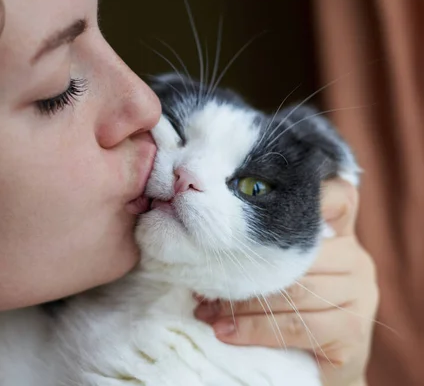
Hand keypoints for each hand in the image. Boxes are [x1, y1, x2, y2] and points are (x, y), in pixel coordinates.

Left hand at [194, 179, 378, 385]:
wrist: (321, 369)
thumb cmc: (291, 310)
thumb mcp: (282, 274)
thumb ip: (266, 253)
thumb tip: (207, 245)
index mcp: (341, 235)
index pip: (338, 198)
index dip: (313, 194)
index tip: (263, 196)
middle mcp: (356, 259)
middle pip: (298, 254)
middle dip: (244, 269)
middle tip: (203, 282)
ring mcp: (360, 295)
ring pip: (292, 291)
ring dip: (241, 303)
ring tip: (207, 311)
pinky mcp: (352, 330)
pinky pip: (294, 325)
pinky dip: (254, 329)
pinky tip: (225, 332)